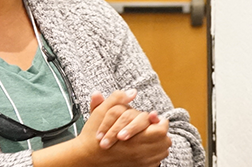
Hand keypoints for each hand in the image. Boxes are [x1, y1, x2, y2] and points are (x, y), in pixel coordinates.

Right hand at [43, 90, 168, 166]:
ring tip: (151, 136)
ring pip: (162, 151)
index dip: (158, 121)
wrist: (86, 157)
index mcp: (135, 136)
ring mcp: (140, 161)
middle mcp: (140, 151)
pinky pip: (155, 161)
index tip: (153, 117)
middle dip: (161, 131)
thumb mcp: (102, 112)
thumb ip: (117, 99)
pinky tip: (146, 147)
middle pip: (165, 140)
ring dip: (159, 142)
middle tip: (153, 126)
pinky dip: (154, 154)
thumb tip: (133, 92)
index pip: (161, 128)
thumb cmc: (92, 135)